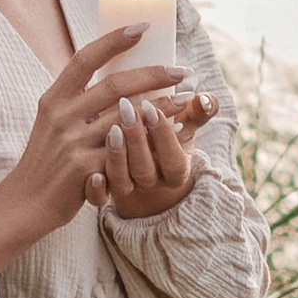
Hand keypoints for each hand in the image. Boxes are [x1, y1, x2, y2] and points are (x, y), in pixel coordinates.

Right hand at [0, 26, 183, 271]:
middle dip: (153, 74)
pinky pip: (128, 151)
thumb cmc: (45, 162)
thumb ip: (76, 101)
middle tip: (181, 71)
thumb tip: (110, 75)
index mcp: (54, 99)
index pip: (85, 58)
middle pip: (115, 85)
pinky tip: (174, 135)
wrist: (26, 202)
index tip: (141, 27)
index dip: (113, 40)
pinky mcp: (85, 168)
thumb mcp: (51, 123)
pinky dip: (154, 140)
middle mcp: (62, 115)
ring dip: (162, 107)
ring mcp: (73, 142)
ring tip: (186, 99)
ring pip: (127, 117)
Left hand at [92, 80, 214, 222]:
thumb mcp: (186, 132)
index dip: (163, 136)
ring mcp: (126, 190)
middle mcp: (150, 184)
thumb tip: (204, 98)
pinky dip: (95, 188)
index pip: (172, 159)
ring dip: (116, 156)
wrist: (148, 179)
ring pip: (120, 181)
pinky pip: (98, 199)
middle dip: (136, 140)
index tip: (152, 108)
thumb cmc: (167, 145)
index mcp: (175, 171)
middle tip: (127, 109)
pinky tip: (93, 173)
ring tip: (111, 129)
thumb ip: (198, 114)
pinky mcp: (105, 193)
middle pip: (144, 170)